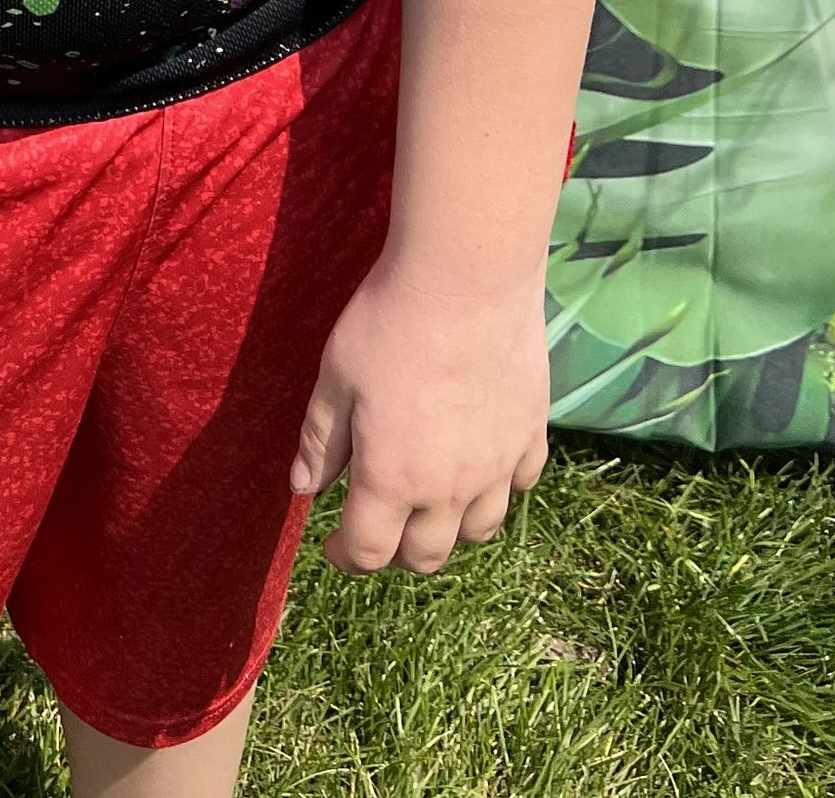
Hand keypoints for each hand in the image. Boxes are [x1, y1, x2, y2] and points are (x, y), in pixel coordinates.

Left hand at [289, 261, 550, 574]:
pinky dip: (499, 488)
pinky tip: (481, 465)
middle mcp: (449, 488)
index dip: (344, 557)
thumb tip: (303, 488)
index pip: (368, 552)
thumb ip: (321, 440)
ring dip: (449, 530)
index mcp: (391, 480)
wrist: (467, 277)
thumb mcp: (336, 377)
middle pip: (425, 556)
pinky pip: (520, 485)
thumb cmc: (390, 322)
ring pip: (478, 531)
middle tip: (378, 528)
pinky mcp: (531, 433)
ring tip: (430, 505)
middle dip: (395, 554)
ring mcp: (497, 465)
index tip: (332, 544)